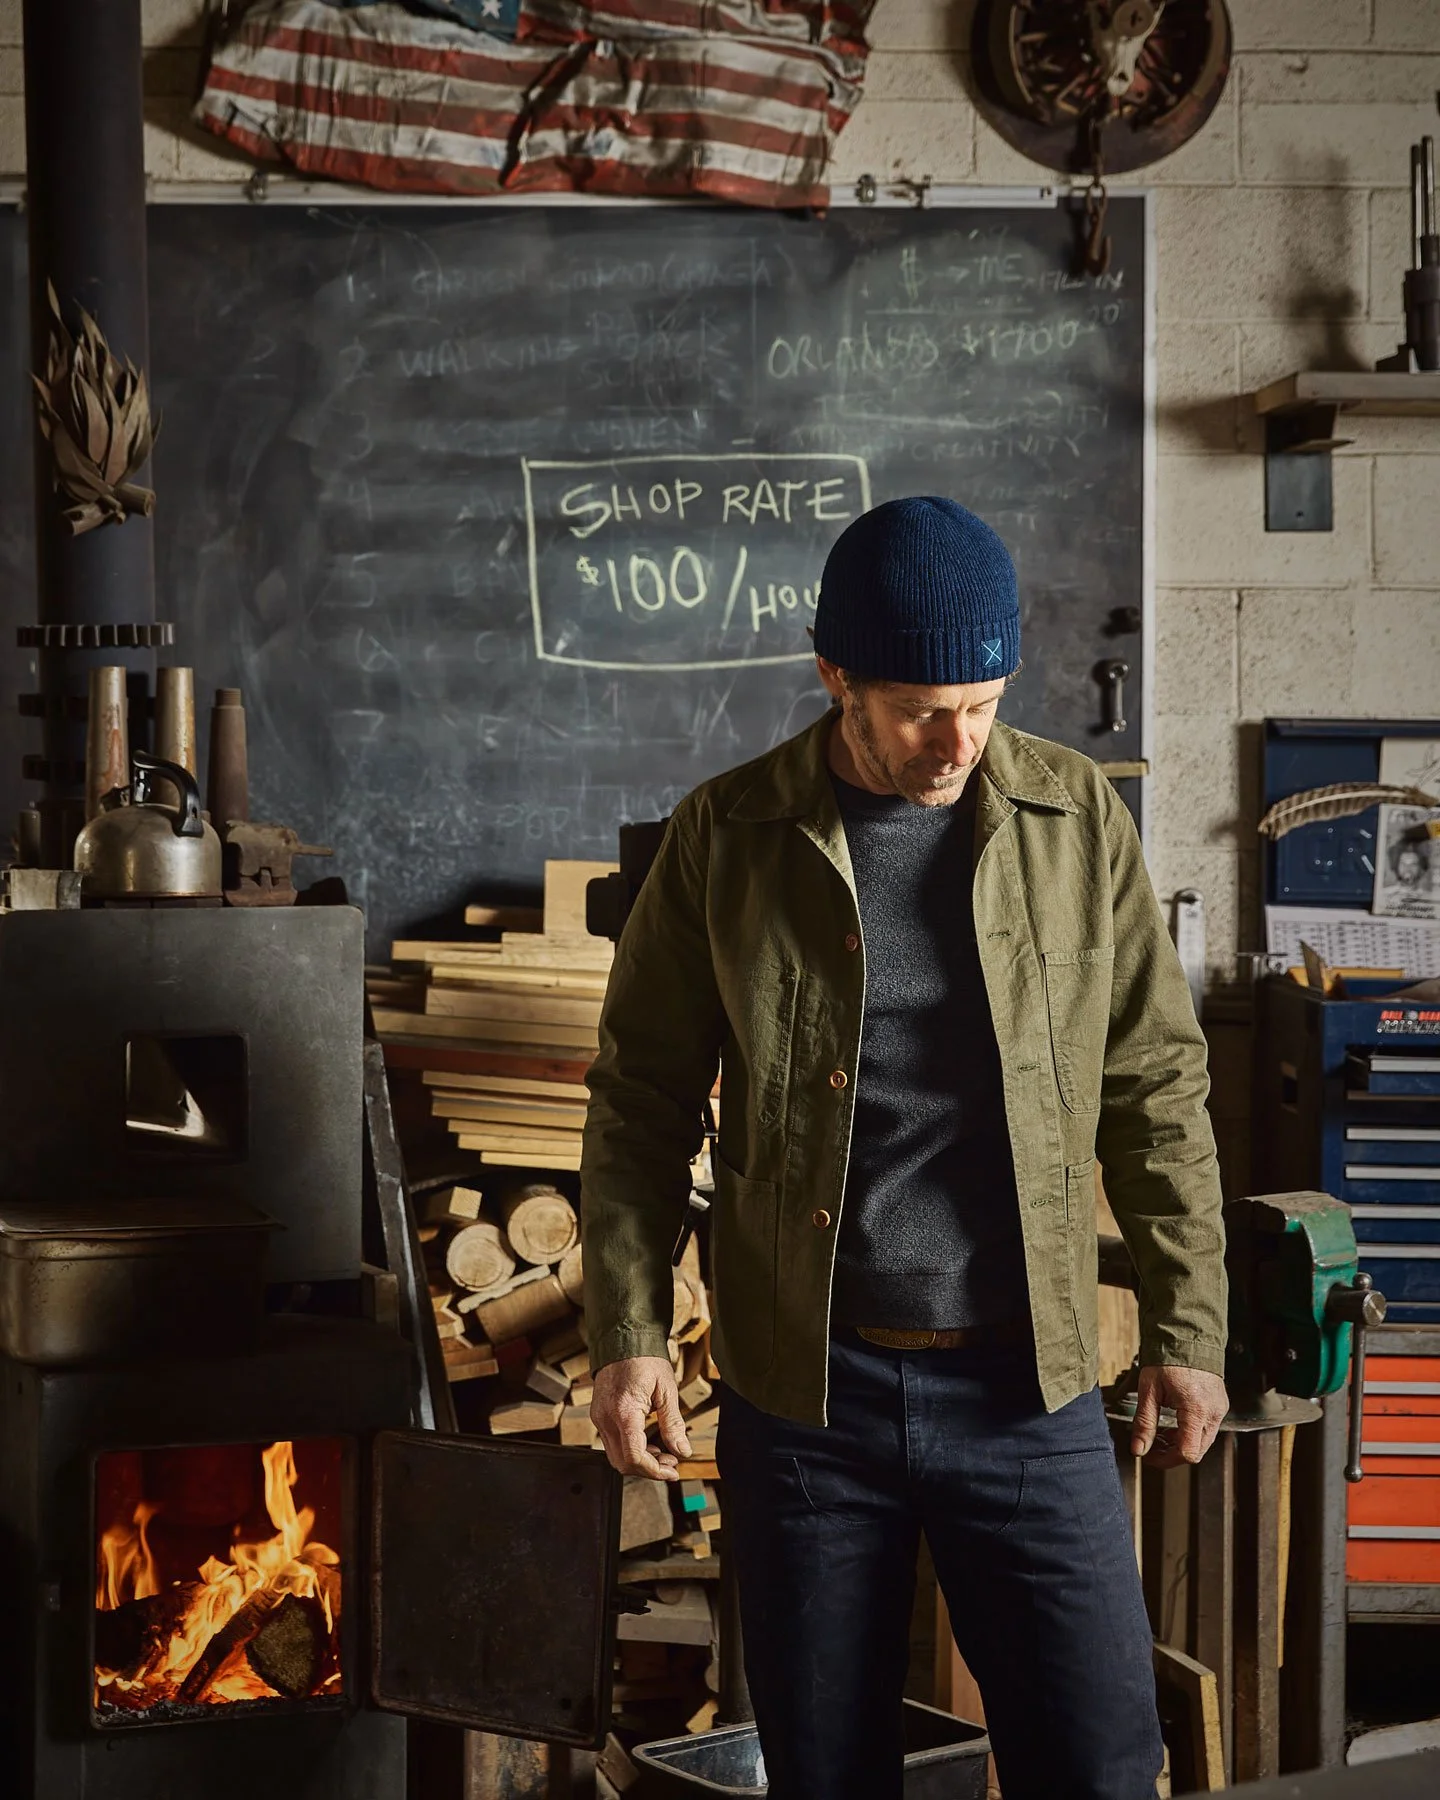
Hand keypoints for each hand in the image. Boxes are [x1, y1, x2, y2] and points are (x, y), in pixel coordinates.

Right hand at [591, 1356, 690, 1481]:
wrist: (624, 1339)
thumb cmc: (645, 1359)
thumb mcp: (667, 1390)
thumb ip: (673, 1424)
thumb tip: (682, 1450)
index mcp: (624, 1411)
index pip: (634, 1457)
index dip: (654, 1471)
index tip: (672, 1470)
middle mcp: (605, 1417)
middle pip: (622, 1463)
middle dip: (648, 1469)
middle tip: (672, 1463)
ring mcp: (599, 1417)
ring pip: (616, 1456)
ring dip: (640, 1461)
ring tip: (663, 1453)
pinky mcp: (599, 1415)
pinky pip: (612, 1443)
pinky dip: (630, 1449)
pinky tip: (648, 1443)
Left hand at [1130, 1364, 1227, 1468]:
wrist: (1187, 1338)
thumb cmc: (1167, 1360)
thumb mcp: (1149, 1390)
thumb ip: (1144, 1422)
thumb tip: (1138, 1449)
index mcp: (1196, 1409)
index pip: (1188, 1452)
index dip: (1166, 1460)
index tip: (1149, 1457)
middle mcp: (1213, 1412)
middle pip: (1197, 1451)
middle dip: (1172, 1454)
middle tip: (1151, 1447)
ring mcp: (1219, 1409)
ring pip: (1203, 1442)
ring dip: (1181, 1445)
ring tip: (1159, 1436)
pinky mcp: (1219, 1405)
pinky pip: (1206, 1429)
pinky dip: (1189, 1433)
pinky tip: (1173, 1425)